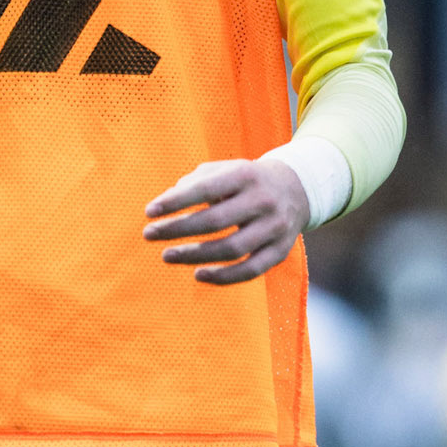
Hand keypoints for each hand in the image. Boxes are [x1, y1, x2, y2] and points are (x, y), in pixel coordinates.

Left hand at [143, 156, 310, 284]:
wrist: (296, 189)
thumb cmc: (246, 181)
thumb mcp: (225, 170)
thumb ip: (195, 182)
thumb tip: (166, 203)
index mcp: (246, 175)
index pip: (206, 189)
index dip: (175, 202)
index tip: (149, 212)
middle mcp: (263, 200)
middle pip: (215, 221)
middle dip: (177, 229)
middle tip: (149, 235)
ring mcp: (275, 227)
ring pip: (231, 249)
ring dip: (194, 255)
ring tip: (167, 256)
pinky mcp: (280, 251)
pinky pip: (250, 270)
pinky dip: (223, 277)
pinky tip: (199, 275)